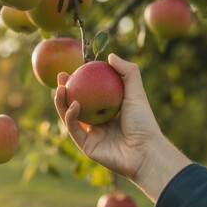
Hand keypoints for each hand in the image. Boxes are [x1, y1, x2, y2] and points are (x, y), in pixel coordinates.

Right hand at [55, 54, 190, 201]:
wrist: (145, 151)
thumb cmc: (144, 122)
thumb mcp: (136, 92)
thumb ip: (128, 72)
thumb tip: (110, 55)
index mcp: (107, 110)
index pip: (89, 93)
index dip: (79, 81)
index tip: (73, 68)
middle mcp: (97, 122)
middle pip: (75, 104)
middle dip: (64, 90)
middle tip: (61, 77)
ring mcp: (91, 135)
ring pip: (70, 116)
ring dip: (62, 102)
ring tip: (61, 88)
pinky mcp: (86, 146)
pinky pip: (74, 129)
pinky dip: (71, 116)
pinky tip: (73, 104)